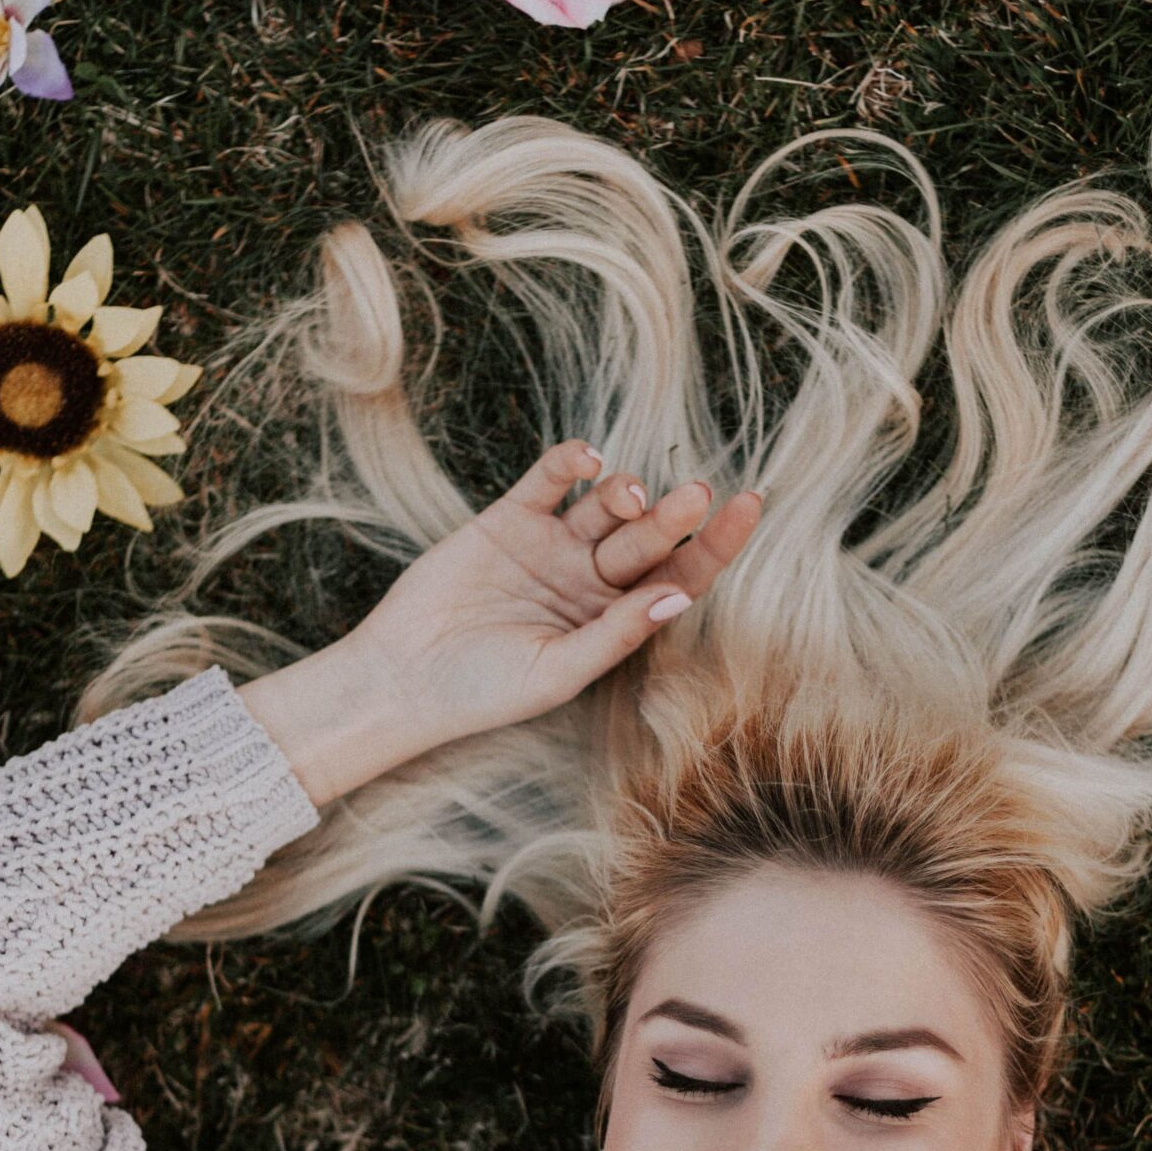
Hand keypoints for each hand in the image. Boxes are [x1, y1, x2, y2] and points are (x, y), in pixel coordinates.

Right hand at [350, 439, 762, 747]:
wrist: (403, 678)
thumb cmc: (485, 691)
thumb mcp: (559, 671)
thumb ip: (617, 633)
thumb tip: (680, 594)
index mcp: (616, 619)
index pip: (681, 574)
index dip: (716, 544)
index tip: (748, 507)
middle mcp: (591, 579)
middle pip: (647, 539)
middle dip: (672, 517)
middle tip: (695, 496)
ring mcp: (552, 545)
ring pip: (604, 505)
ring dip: (624, 492)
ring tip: (628, 495)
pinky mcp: (508, 519)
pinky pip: (548, 481)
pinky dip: (569, 464)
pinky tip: (587, 460)